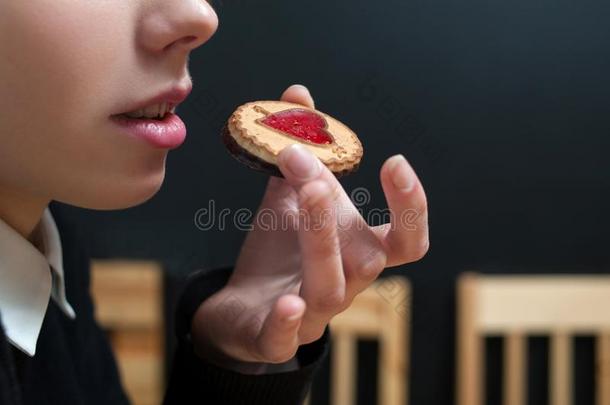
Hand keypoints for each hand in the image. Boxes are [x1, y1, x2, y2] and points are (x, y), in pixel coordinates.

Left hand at [191, 84, 428, 372]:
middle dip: (339, 208)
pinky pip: (287, 339)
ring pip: (330, 287)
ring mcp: (314, 315)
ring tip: (305, 191)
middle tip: (308, 162)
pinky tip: (286, 303)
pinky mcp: (276, 338)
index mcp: (358, 252)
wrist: (244, 307)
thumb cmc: (280, 252)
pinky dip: (289, 323)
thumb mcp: (289, 198)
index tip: (395, 161)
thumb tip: (298, 92)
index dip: (412, 207)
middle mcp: (347, 285)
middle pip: (366, 256)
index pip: (407, 240)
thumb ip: (299, 152)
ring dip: (320, 239)